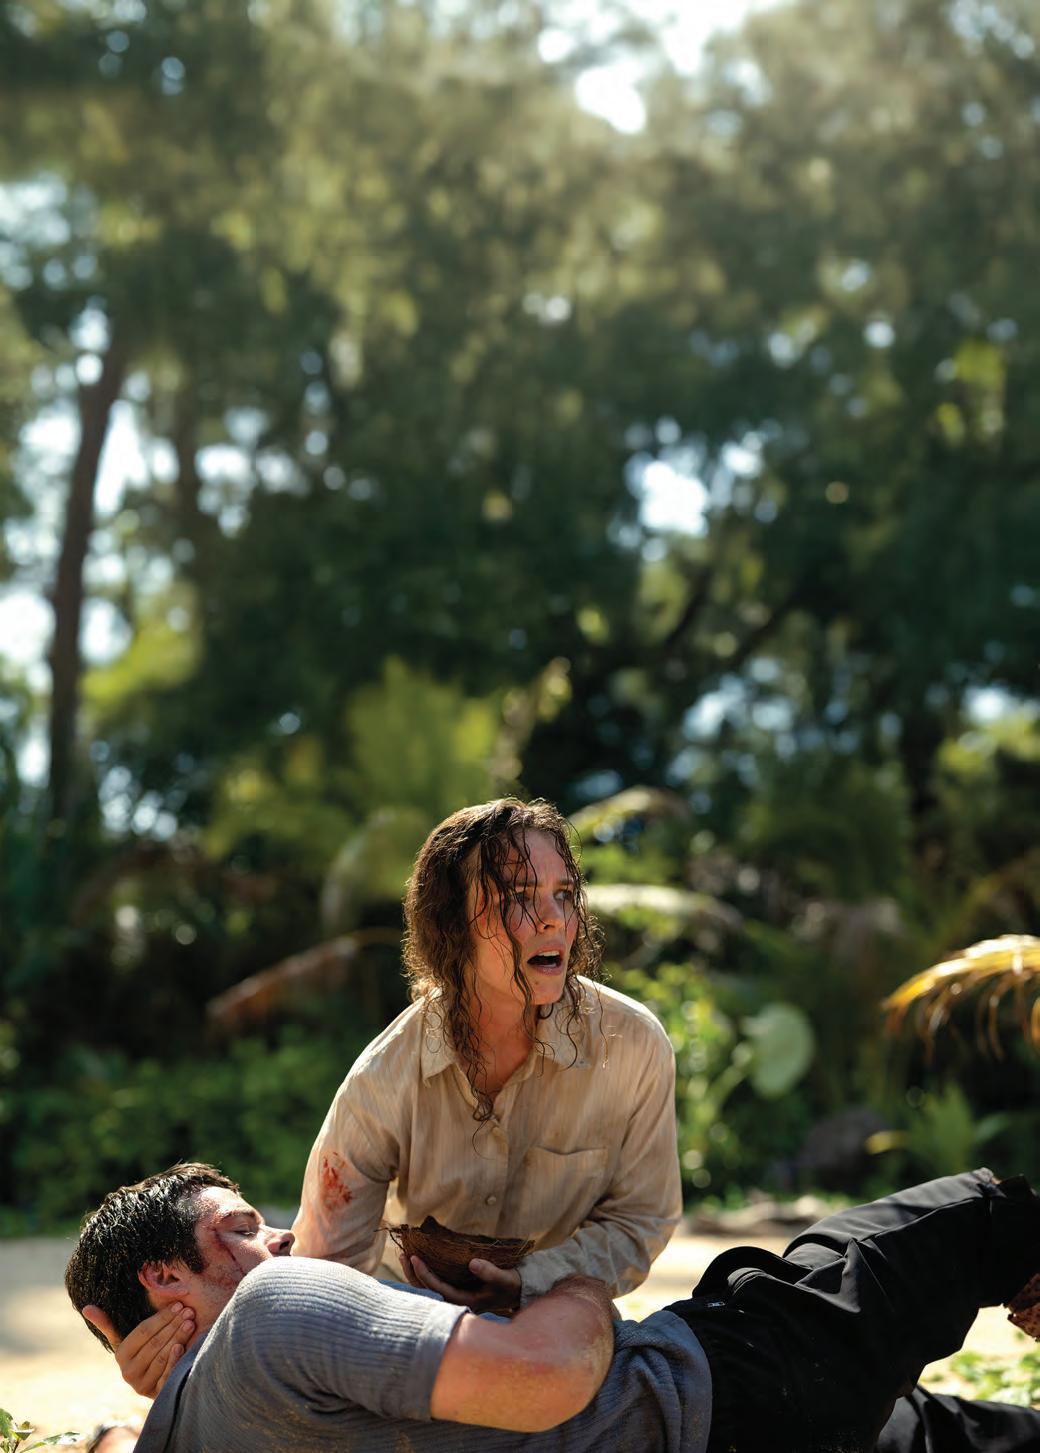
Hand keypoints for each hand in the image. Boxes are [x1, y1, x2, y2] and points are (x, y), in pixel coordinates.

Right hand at [82, 1300, 194, 1398]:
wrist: (154, 1383)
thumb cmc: (142, 1353)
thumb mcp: (127, 1339)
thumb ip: (108, 1325)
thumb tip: (86, 1308)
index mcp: (121, 1355)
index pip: (143, 1332)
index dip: (161, 1317)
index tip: (178, 1304)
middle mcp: (128, 1373)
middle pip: (154, 1344)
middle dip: (173, 1325)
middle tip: (189, 1312)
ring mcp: (141, 1386)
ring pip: (161, 1358)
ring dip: (177, 1338)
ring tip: (191, 1323)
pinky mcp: (155, 1395)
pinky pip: (166, 1376)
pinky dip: (175, 1361)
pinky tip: (183, 1348)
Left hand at [401, 1254, 521, 1312]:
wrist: (517, 1291)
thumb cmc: (510, 1285)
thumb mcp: (505, 1278)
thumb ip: (490, 1272)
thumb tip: (472, 1263)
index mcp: (466, 1302)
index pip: (438, 1290)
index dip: (425, 1275)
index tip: (415, 1258)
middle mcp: (457, 1303)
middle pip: (428, 1292)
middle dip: (414, 1275)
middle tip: (404, 1255)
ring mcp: (455, 1299)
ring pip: (429, 1290)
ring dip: (415, 1275)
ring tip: (404, 1257)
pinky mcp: (456, 1291)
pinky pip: (434, 1285)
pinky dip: (423, 1275)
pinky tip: (417, 1262)